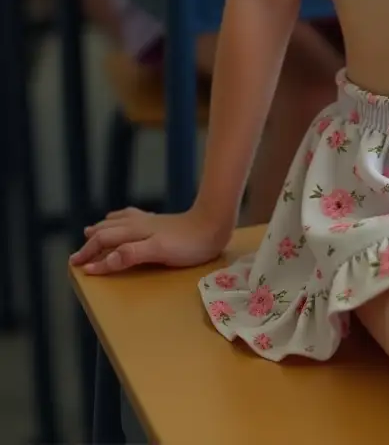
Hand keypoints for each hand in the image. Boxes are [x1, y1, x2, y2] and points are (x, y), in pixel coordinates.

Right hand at [69, 206, 230, 274]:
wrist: (214, 223)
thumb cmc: (188, 242)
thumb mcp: (158, 251)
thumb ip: (130, 254)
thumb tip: (102, 261)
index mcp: (135, 231)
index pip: (105, 242)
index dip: (91, 256)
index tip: (78, 269)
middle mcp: (138, 223)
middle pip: (107, 230)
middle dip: (91, 243)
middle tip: (77, 255)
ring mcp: (149, 221)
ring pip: (118, 222)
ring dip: (103, 229)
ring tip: (91, 232)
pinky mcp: (160, 221)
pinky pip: (131, 217)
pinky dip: (120, 220)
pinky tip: (125, 220)